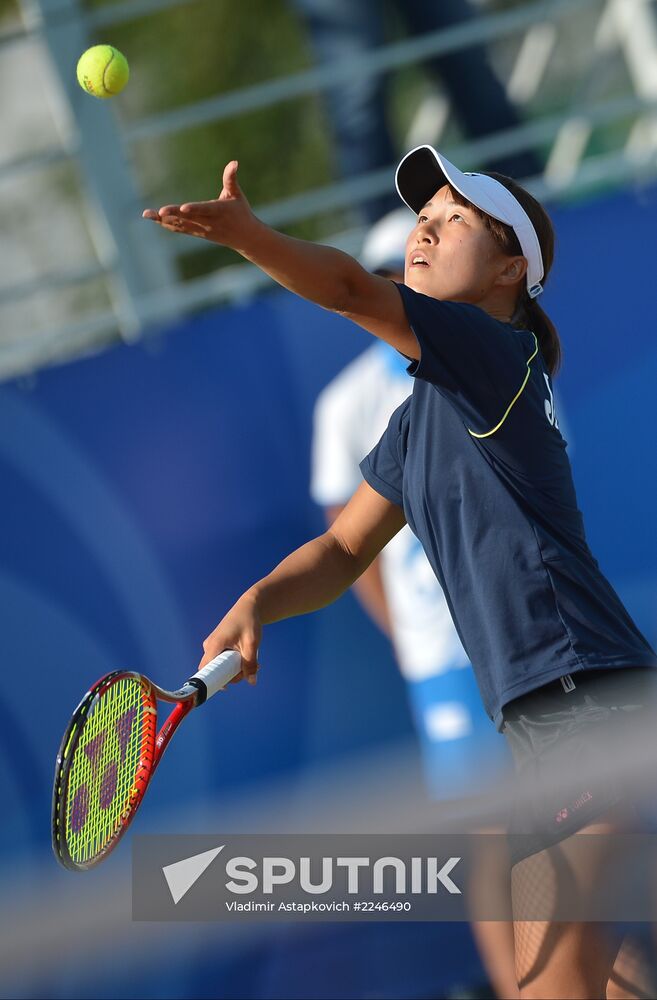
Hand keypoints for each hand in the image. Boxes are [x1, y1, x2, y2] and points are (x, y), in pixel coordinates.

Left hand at [142, 160, 257, 250]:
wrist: (244, 238)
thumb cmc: (240, 212)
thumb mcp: (237, 194)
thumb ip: (231, 179)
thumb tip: (234, 162)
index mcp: (219, 211)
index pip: (205, 210)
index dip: (193, 209)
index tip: (182, 208)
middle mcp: (208, 222)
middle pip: (188, 219)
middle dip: (172, 215)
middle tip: (159, 212)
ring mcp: (201, 229)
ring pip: (180, 225)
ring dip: (163, 220)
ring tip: (147, 214)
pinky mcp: (196, 233)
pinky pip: (179, 229)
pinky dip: (167, 224)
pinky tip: (154, 219)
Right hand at [197, 591, 261, 686]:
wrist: (249, 606)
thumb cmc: (248, 621)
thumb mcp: (252, 644)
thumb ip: (250, 663)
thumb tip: (251, 681)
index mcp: (214, 645)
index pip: (206, 670)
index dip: (212, 682)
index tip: (226, 687)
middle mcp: (209, 647)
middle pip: (215, 671)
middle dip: (233, 675)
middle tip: (250, 670)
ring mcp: (213, 647)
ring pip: (221, 667)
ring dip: (236, 669)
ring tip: (254, 662)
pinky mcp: (218, 646)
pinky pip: (223, 661)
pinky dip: (235, 663)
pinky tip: (248, 658)